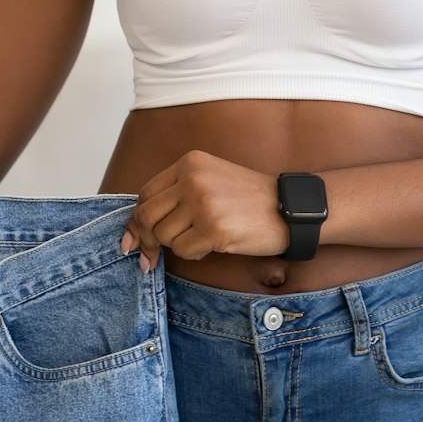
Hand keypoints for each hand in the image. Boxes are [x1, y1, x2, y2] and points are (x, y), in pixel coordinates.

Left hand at [117, 150, 290, 271]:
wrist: (290, 209)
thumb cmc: (250, 200)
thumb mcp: (211, 180)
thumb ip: (176, 194)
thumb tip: (136, 228)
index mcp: (189, 163)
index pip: (146, 194)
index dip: (135, 220)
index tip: (132, 240)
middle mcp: (193, 179)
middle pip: (148, 215)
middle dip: (145, 240)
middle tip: (147, 259)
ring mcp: (203, 203)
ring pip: (164, 236)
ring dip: (179, 246)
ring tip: (204, 238)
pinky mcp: (214, 228)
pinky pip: (184, 251)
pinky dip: (194, 255)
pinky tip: (214, 245)